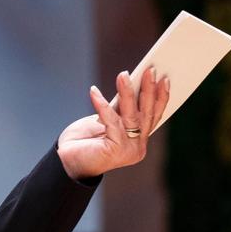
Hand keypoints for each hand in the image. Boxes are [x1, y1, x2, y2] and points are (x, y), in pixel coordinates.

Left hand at [56, 67, 170, 179]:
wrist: (65, 160)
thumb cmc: (84, 140)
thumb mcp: (106, 121)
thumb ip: (120, 110)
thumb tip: (130, 84)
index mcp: (139, 141)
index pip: (154, 117)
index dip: (161, 98)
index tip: (165, 79)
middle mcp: (137, 147)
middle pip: (146, 115)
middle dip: (148, 91)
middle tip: (150, 71)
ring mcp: (128, 150)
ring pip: (131, 116)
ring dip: (127, 93)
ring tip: (123, 75)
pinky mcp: (115, 150)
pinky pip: (110, 121)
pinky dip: (101, 104)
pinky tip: (94, 91)